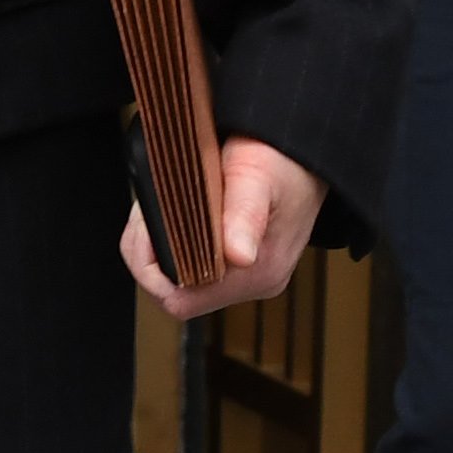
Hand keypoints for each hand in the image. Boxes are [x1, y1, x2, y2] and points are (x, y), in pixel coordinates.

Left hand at [120, 135, 326, 322]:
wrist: (304, 153)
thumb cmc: (282, 160)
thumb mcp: (258, 176)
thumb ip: (245, 214)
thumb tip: (239, 256)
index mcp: (260, 273)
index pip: (183, 299)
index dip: (153, 267)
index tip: (149, 226)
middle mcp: (254, 281)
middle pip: (177, 291)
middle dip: (150, 254)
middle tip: (149, 213)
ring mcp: (248, 274)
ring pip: (180, 278)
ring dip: (159, 246)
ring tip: (160, 209)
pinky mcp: (240, 260)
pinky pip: (192, 264)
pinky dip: (172, 241)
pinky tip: (174, 214)